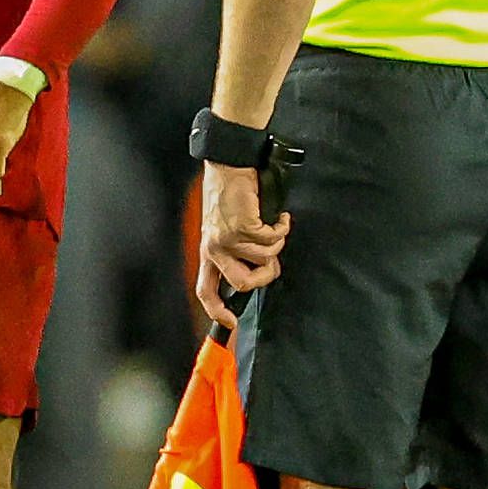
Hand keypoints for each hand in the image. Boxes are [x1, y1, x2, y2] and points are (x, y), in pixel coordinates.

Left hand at [195, 162, 291, 325]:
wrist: (229, 166)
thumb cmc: (230, 196)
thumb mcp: (223, 228)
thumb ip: (234, 251)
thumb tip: (257, 270)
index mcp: (207, 252)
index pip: (205, 290)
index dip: (217, 311)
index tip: (232, 322)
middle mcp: (214, 248)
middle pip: (241, 283)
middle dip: (264, 276)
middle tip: (272, 261)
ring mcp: (228, 238)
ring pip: (264, 259)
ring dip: (277, 244)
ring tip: (274, 227)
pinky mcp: (244, 225)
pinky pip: (272, 240)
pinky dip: (281, 228)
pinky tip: (279, 217)